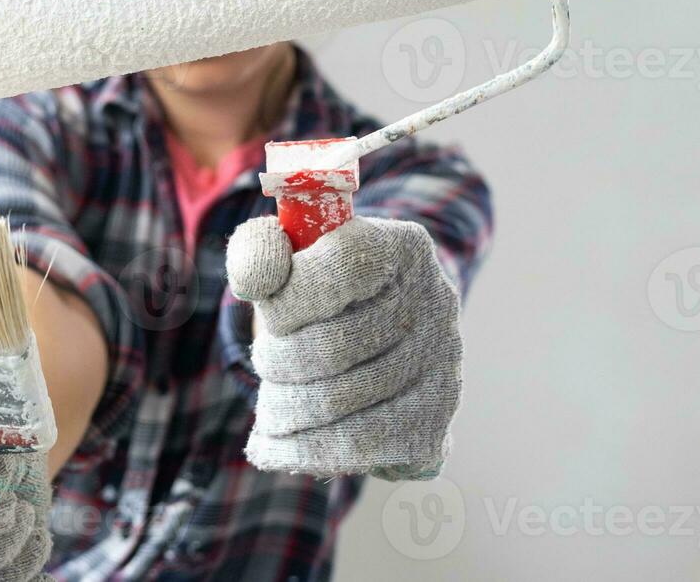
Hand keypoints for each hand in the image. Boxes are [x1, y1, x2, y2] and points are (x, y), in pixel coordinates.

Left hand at [226, 216, 461, 479]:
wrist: (381, 340)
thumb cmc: (321, 292)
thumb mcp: (289, 255)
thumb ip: (259, 249)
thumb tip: (258, 278)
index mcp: (401, 248)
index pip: (341, 269)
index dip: (288, 300)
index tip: (271, 314)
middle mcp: (435, 305)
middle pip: (334, 348)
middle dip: (278, 363)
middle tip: (264, 365)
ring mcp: (441, 371)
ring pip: (340, 406)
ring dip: (283, 411)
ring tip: (270, 407)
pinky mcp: (434, 425)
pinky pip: (357, 449)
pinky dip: (302, 452)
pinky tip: (278, 445)